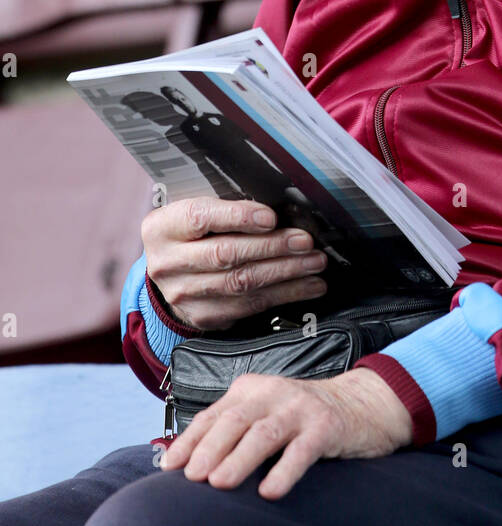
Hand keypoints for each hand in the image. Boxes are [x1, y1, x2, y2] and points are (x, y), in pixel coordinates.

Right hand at [142, 197, 327, 330]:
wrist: (170, 274)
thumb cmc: (191, 235)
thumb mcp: (196, 213)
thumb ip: (226, 209)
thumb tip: (276, 212)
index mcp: (163, 228)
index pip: (201, 218)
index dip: (239, 217)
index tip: (271, 217)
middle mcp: (168, 263)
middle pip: (226, 254)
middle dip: (273, 247)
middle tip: (305, 242)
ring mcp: (184, 294)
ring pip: (242, 283)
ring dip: (286, 273)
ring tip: (314, 263)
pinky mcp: (204, 316)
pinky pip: (249, 306)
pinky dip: (284, 295)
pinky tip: (306, 286)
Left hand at [159, 368, 413, 497]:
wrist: (360, 402)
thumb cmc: (301, 416)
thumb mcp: (264, 412)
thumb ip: (231, 429)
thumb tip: (183, 460)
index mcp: (252, 389)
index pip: (214, 414)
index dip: (190, 440)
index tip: (170, 467)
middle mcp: (273, 393)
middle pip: (235, 420)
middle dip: (210, 448)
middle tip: (192, 476)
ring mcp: (301, 408)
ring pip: (264, 432)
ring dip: (239, 458)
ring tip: (219, 482)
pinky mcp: (326, 426)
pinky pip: (302, 449)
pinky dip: (284, 470)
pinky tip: (270, 490)